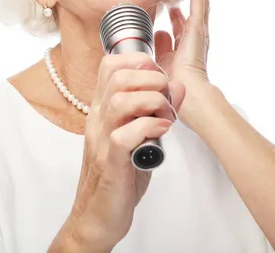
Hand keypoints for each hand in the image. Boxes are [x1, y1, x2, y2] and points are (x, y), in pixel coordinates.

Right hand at [60, 52, 184, 250]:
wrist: (97, 215)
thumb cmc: (118, 173)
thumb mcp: (137, 135)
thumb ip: (154, 110)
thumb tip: (177, 86)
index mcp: (103, 109)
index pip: (110, 66)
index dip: (138, 60)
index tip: (158, 73)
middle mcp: (99, 119)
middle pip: (116, 77)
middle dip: (150, 78)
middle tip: (166, 95)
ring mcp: (102, 140)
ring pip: (119, 101)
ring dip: (151, 101)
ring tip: (166, 114)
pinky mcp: (110, 163)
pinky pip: (124, 136)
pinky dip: (148, 127)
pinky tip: (161, 131)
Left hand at [155, 0, 217, 121]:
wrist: (187, 91)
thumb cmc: (173, 82)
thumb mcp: (161, 60)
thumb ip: (159, 46)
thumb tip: (158, 32)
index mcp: (182, 48)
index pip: (179, 26)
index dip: (173, 15)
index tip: (166, 4)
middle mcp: (193, 37)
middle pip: (190, 11)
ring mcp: (198, 31)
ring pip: (197, 2)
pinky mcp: (198, 26)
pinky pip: (198, 0)